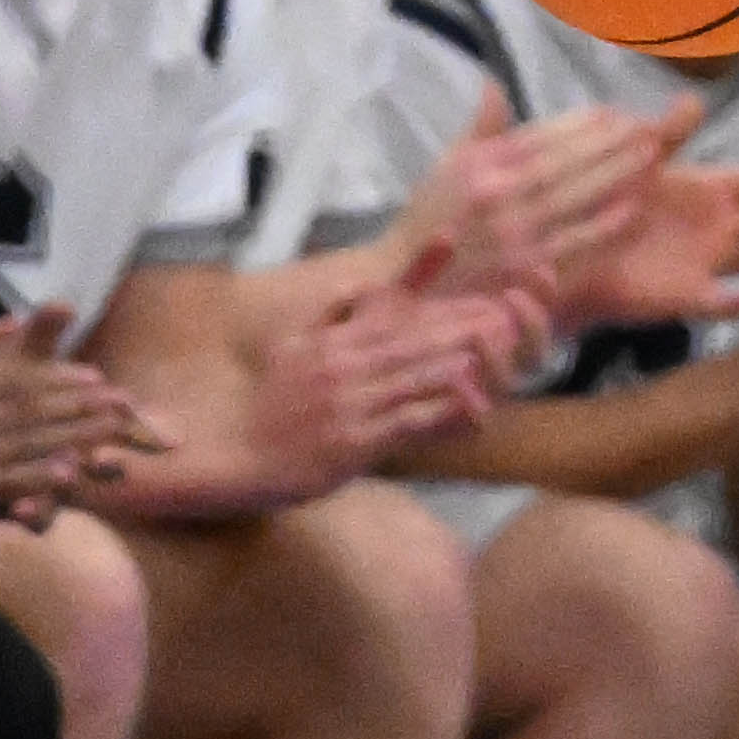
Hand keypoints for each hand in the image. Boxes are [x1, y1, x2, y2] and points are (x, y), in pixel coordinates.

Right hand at [0, 310, 162, 557]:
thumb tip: (11, 319)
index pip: (11, 379)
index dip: (56, 377)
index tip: (96, 376)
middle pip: (27, 407)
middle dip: (79, 404)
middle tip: (123, 402)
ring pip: (25, 441)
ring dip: (75, 436)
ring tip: (114, 432)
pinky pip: (8, 481)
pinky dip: (42, 475)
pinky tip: (73, 473)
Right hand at [247, 259, 537, 491]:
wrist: (237, 459)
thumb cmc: (271, 408)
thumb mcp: (294, 347)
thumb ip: (332, 314)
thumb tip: (364, 280)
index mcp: (330, 342)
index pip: (393, 313)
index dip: (440, 302)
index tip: (477, 293)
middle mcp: (340, 366)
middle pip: (412, 339)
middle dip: (460, 324)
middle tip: (502, 313)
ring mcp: (347, 404)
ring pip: (412, 375)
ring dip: (458, 359)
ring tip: (497, 347)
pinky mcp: (352, 443)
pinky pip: (404, 422)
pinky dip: (439, 410)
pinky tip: (470, 402)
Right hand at [401, 86, 659, 304]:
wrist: (403, 283)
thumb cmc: (428, 220)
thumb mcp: (445, 166)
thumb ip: (479, 127)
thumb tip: (495, 84)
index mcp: (479, 164)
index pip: (539, 136)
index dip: (579, 123)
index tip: (612, 112)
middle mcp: (497, 193)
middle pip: (563, 162)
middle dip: (608, 142)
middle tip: (644, 126)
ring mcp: (512, 232)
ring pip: (574, 197)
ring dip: (615, 174)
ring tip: (650, 154)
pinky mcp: (523, 267)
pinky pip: (571, 241)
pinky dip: (602, 224)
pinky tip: (632, 206)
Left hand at [555, 134, 738, 329]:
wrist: (575, 248)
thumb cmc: (610, 200)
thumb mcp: (641, 160)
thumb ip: (669, 132)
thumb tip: (694, 99)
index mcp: (712, 191)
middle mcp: (720, 226)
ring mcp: (709, 262)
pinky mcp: (690, 295)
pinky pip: (723, 304)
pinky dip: (738, 303)